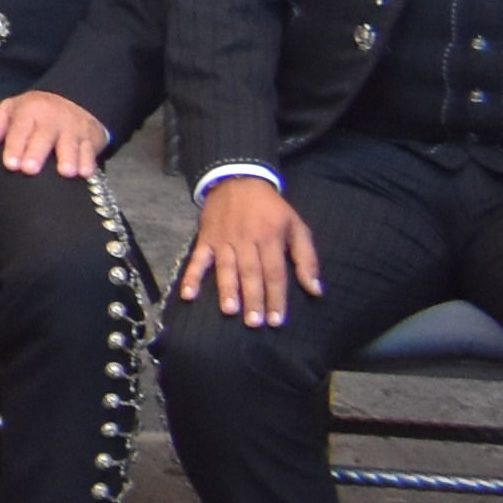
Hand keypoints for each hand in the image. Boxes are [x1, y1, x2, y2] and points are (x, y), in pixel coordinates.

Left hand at [0, 90, 107, 180]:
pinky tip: (85, 173)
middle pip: (44, 136)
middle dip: (37, 153)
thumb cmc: (34, 112)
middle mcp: (53, 118)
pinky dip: (89, 161)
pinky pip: (90, 149)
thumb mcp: (11, 110)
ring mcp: (74, 127)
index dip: (15, 147)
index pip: (20, 129)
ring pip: (71, 143)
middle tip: (30, 170)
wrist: (72, 100)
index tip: (10, 165)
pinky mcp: (91, 137)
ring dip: (69, 158)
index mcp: (30, 110)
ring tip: (65, 173)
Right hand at [184, 174, 322, 325]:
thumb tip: (315, 290)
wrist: (238, 179)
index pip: (274, 272)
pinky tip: (188, 295)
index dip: (276, 297)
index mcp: (271, 237)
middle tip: (255, 323)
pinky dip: (191, 276)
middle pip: (251, 273)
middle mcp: (246, 240)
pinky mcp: (206, 238)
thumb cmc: (271, 208)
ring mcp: (223, 239)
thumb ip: (307, 259)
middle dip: (253, 298)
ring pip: (226, 267)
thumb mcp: (297, 226)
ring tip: (230, 311)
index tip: (277, 320)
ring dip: (227, 289)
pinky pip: (197, 259)